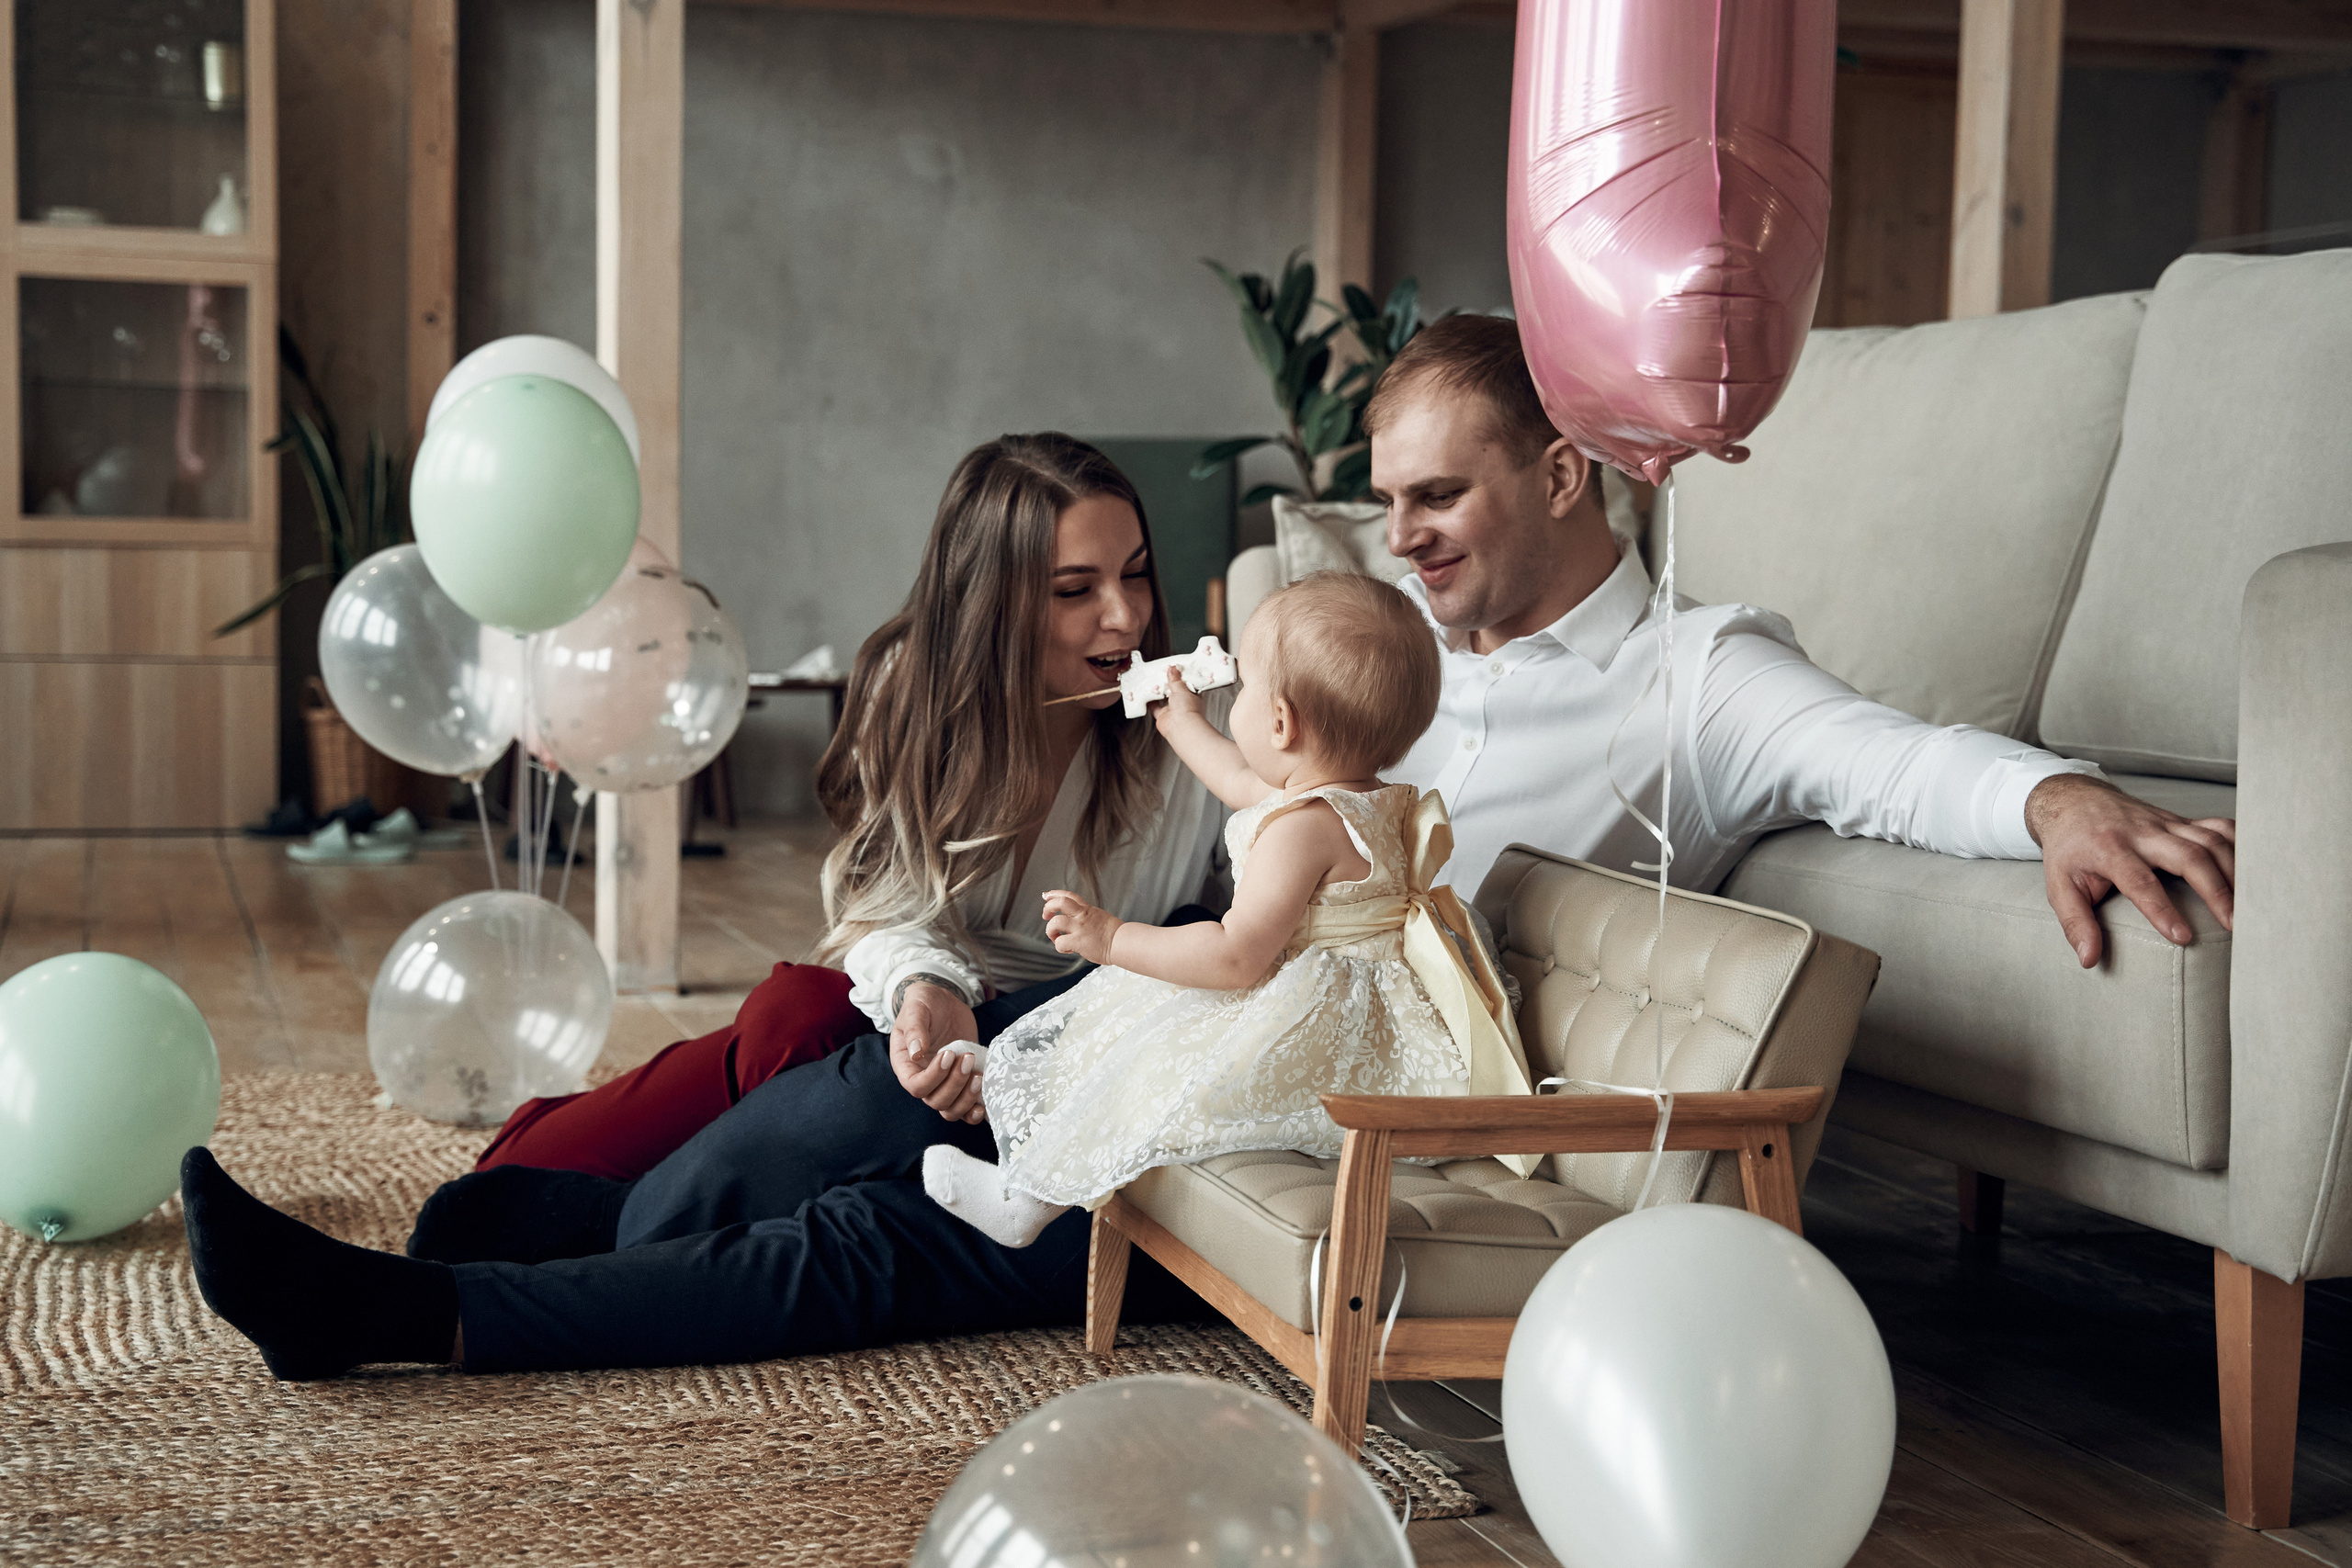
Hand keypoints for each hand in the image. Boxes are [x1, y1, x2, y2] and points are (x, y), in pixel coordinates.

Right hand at [888, 981, 986, 1123]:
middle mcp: (923, 1080)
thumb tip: (916, 1052)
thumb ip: (915, 1028)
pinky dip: (975, 1112)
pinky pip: (966, 1109)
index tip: (949, 1054)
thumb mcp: (916, 1009)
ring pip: (951, 1110)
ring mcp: (943, 1084)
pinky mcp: (962, 1084)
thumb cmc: (925, 1004)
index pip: (916, 1086)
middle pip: (936, 1101)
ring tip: (979, 1075)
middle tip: (969, 1058)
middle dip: (955, 1084)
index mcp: (906, 1066)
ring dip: (967, 1098)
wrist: (943, 1003)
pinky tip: (985, 1102)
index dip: (933, 1076)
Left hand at [1042, 889, 1121, 964]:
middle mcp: (1082, 916)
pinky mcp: (1079, 941)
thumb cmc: (1115, 935)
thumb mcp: (1100, 917)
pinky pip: (1060, 942)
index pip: (1069, 896)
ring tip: (1055, 937)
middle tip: (1046, 916)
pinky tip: (1068, 949)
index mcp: (1087, 910)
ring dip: (1050, 930)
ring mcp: (1080, 928)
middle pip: (1060, 903)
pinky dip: (1060, 947)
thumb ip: (1087, 917)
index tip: (1046, 896)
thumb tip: (1075, 923)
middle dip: (1048, 907)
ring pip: (1055, 922)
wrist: (1124, 942)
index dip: (1054, 894)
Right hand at [1151, 666, 1206, 730]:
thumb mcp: (1181, 688)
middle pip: (1173, 690)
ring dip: (1158, 691)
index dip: (1178, 676)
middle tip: (1160, 674)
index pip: (1185, 683)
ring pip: (1163, 698)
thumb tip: (1173, 669)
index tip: (1172, 669)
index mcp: (1192, 695)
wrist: (1181, 726)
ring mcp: (1172, 710)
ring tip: (1152, 682)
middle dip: (1166, 683)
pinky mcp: (1162, 715)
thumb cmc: (1188, 710)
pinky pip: (1154, 706)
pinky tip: (1146, 694)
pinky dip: (1149, 700)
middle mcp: (1182, 703)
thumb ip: (1175, 679)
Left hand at [2026, 774, 2236, 967]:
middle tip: (2235, 926)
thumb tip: (2089, 959)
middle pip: (2188, 855)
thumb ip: (2075, 923)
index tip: (2183, 936)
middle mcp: (2142, 832)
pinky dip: (2242, 845)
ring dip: (2235, 872)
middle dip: (2215, 890)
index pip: (2140, 880)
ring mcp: (2166, 823)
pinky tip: (2258, 870)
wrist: (2073, 802)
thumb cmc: (2069, 850)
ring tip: (2253, 907)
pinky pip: (2220, 827)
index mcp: (2109, 848)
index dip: (2162, 909)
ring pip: (2211, 840)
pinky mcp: (2182, 820)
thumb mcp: (2059, 886)